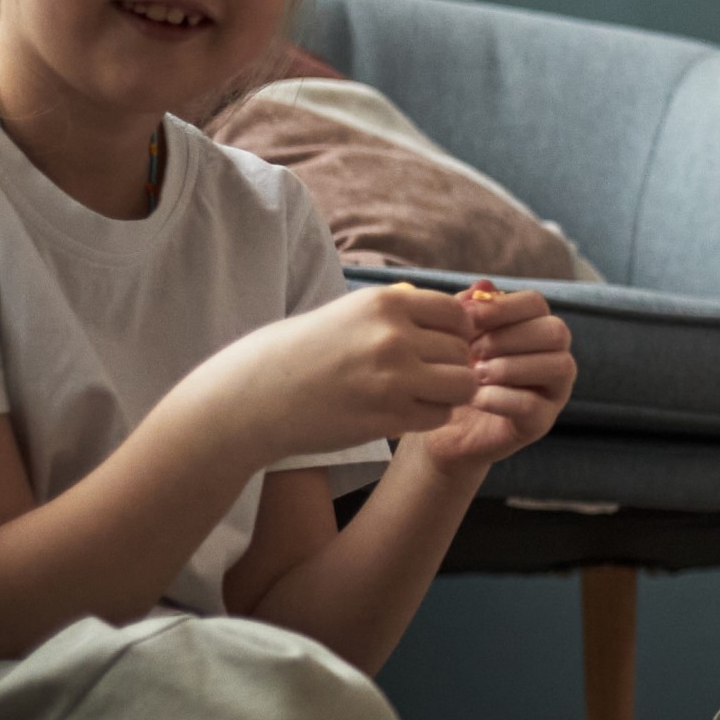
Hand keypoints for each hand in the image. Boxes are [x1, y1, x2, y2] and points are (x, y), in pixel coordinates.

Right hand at [189, 283, 478, 466]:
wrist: (256, 396)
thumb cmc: (304, 352)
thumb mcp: (352, 313)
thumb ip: (401, 314)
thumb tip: (460, 316)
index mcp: (386, 302)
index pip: (457, 314)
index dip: (454, 333)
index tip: (436, 346)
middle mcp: (393, 336)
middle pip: (462, 351)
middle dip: (450, 365)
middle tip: (426, 376)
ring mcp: (392, 377)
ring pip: (461, 384)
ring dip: (447, 393)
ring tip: (420, 395)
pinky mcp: (387, 416)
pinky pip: (439, 415)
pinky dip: (430, 416)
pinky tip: (403, 412)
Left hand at [412, 283, 574, 472]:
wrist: (440, 427)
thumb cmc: (452, 376)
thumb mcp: (454, 339)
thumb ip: (468, 312)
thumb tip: (482, 286)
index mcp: (535, 330)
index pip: (537, 303)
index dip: (504, 306)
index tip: (468, 317)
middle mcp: (553, 357)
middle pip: (556, 331)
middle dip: (511, 337)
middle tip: (474, 351)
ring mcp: (553, 392)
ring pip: (558, 365)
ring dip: (511, 366)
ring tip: (475, 375)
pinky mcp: (540, 424)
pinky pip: (533, 405)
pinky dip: (501, 398)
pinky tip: (475, 398)